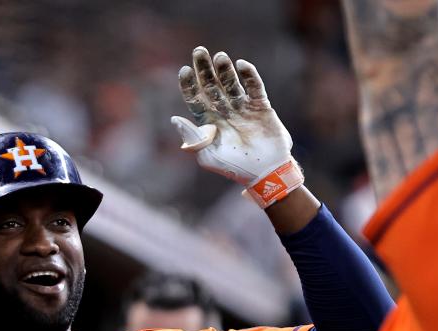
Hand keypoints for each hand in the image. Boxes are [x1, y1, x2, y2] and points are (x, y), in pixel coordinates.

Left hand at [171, 47, 302, 207]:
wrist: (264, 173)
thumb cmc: (233, 167)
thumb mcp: (207, 155)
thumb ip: (192, 137)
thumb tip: (173, 119)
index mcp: (208, 123)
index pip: (195, 99)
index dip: (189, 85)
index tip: (184, 70)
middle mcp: (223, 112)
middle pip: (211, 86)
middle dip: (204, 69)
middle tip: (199, 51)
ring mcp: (242, 108)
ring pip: (231, 84)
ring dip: (225, 70)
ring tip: (219, 57)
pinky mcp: (261, 107)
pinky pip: (254, 88)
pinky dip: (249, 76)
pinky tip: (241, 65)